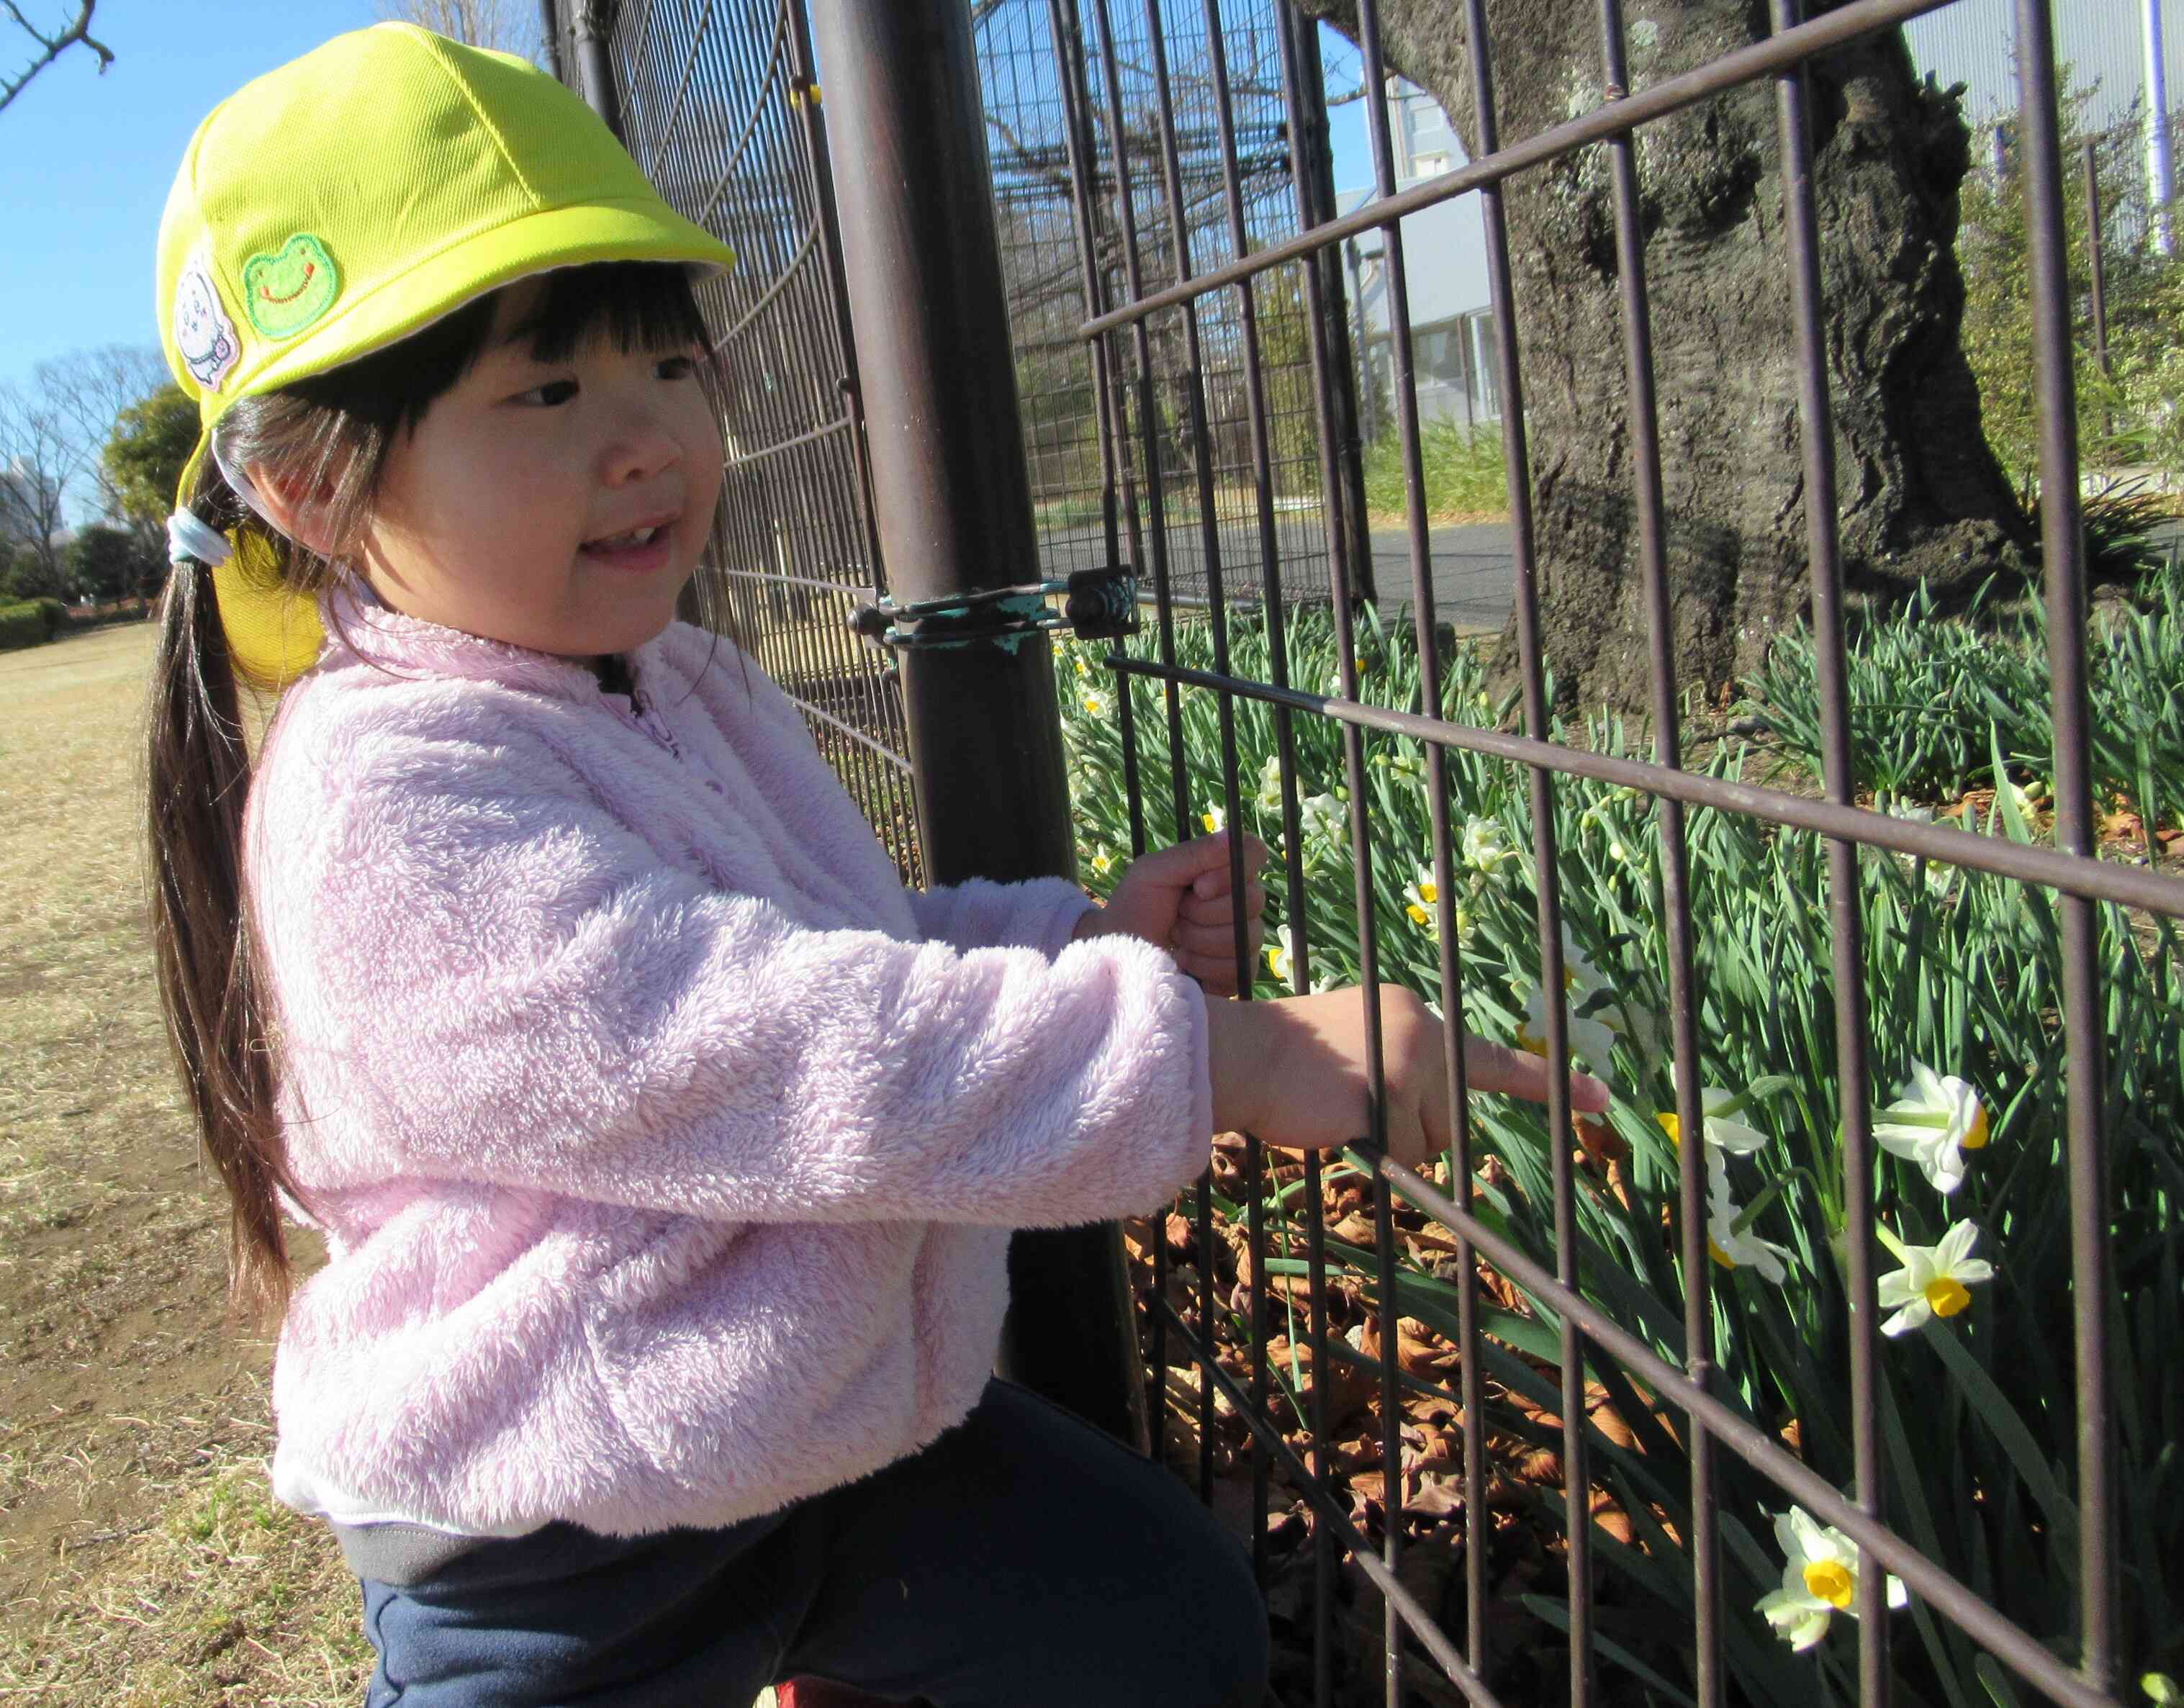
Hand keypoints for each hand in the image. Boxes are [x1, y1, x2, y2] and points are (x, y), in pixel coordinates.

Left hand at [1073, 829, 1268, 996]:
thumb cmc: (1134, 907)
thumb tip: (1232, 835)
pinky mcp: (1239, 969)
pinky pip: (1238, 965)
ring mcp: (1244, 935)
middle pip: (1253, 899)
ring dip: (1199, 939)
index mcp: (1222, 868)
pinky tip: (1184, 960)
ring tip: (1176, 938)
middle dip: (1203, 912)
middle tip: (1177, 914)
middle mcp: (1240, 899)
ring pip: (1244, 936)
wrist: (1120, 955)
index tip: (1199, 886)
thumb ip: (1192, 854)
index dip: (1231, 872)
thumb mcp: (1152, 872)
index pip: (1255, 853)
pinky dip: (1203, 964)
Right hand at [1203, 985, 1611, 1169]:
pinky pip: (1400, 1156)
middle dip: (1413, 1129)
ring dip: (1389, 1142)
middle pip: (1451, 1119)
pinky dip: (1371, 1153)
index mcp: (1417, 1015)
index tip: (1600, 1100)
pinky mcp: (1392, 1098)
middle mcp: (1425, 1032)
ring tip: (1338, 1107)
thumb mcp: (1361, 1045)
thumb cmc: (1290, 1061)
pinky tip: (1336, 1121)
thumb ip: (1405, 1072)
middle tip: (1357, 1103)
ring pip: (1429, 1143)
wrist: (1242, 1052)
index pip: (1494, 1059)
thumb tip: (1438, 1132)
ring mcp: (1412, 1065)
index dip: (1552, 1084)